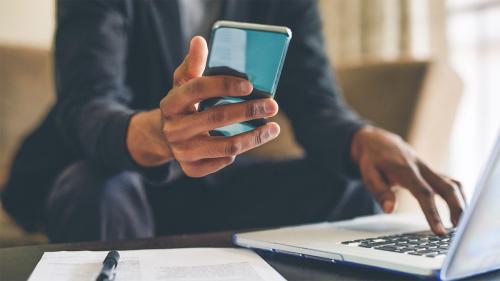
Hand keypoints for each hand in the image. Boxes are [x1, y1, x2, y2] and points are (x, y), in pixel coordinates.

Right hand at [127, 36, 279, 176]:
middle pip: (217, 118)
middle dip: (249, 111)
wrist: (164, 137)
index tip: (250, 85)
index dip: (224, 85)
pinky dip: (237, 153)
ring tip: (273, 128)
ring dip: (254, 137)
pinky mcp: (190, 169)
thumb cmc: (183, 104)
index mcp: (171, 103)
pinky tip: (248, 141)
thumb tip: (199, 41)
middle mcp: (174, 128)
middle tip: (272, 106)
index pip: (198, 89)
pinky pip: (221, 162)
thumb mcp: (183, 83)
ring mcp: (182, 151)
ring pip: (226, 146)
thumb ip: (193, 64)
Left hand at [351, 126, 465, 234]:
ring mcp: (428, 169)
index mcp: (406, 169)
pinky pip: (449, 182)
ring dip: (460, 203)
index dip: (433, 213)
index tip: (440, 231)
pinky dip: (457, 196)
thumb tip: (389, 210)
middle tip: (460, 229)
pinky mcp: (431, 171)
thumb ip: (380, 191)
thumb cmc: (372, 159)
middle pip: (446, 187)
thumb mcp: (368, 174)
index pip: (423, 193)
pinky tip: (459, 210)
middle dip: (457, 208)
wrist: (377, 141)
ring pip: (452, 184)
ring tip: (461, 224)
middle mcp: (421, 168)